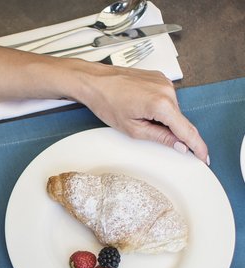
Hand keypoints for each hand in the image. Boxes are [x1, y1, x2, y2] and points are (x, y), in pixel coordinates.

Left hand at [77, 62, 208, 163]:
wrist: (96, 82)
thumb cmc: (108, 103)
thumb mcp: (133, 129)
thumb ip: (160, 138)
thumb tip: (179, 145)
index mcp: (162, 104)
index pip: (187, 131)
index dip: (197, 146)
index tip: (204, 157)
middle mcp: (168, 90)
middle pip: (180, 121)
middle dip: (174, 134)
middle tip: (156, 139)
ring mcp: (165, 82)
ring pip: (173, 111)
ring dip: (163, 120)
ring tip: (138, 118)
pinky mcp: (161, 79)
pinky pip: (167, 100)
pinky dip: (160, 109)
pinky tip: (142, 109)